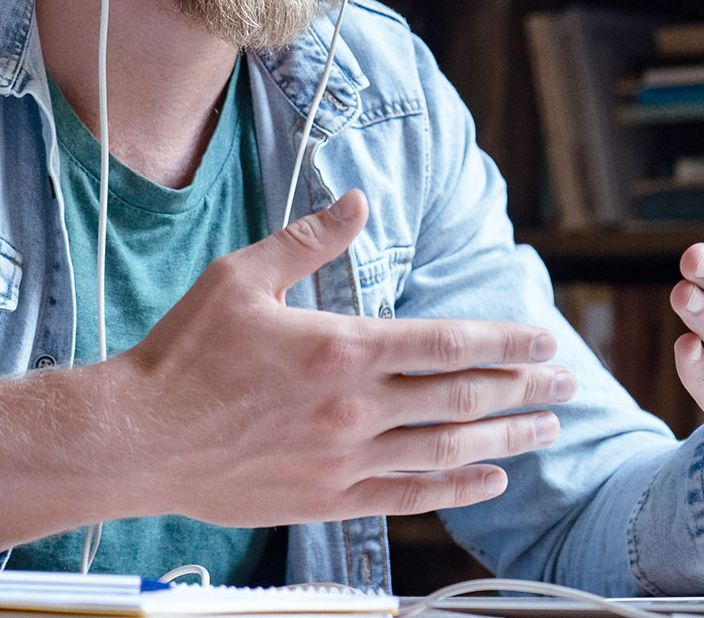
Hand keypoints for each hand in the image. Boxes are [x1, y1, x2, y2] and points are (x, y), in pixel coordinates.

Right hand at [118, 188, 575, 525]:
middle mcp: (355, 407)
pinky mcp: (327, 500)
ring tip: (546, 428)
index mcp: (343, 347)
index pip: (449, 342)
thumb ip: (308, 242)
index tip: (544, 338)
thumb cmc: (182, 355)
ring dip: (507, 438)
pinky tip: (492, 480)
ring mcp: (345, 460)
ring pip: (448, 450)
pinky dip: (458, 489)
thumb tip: (356, 203)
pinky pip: (410, 498)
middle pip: (463, 397)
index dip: (506, 340)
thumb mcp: (241, 277)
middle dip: (524, 387)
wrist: (136, 438)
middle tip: (567, 382)